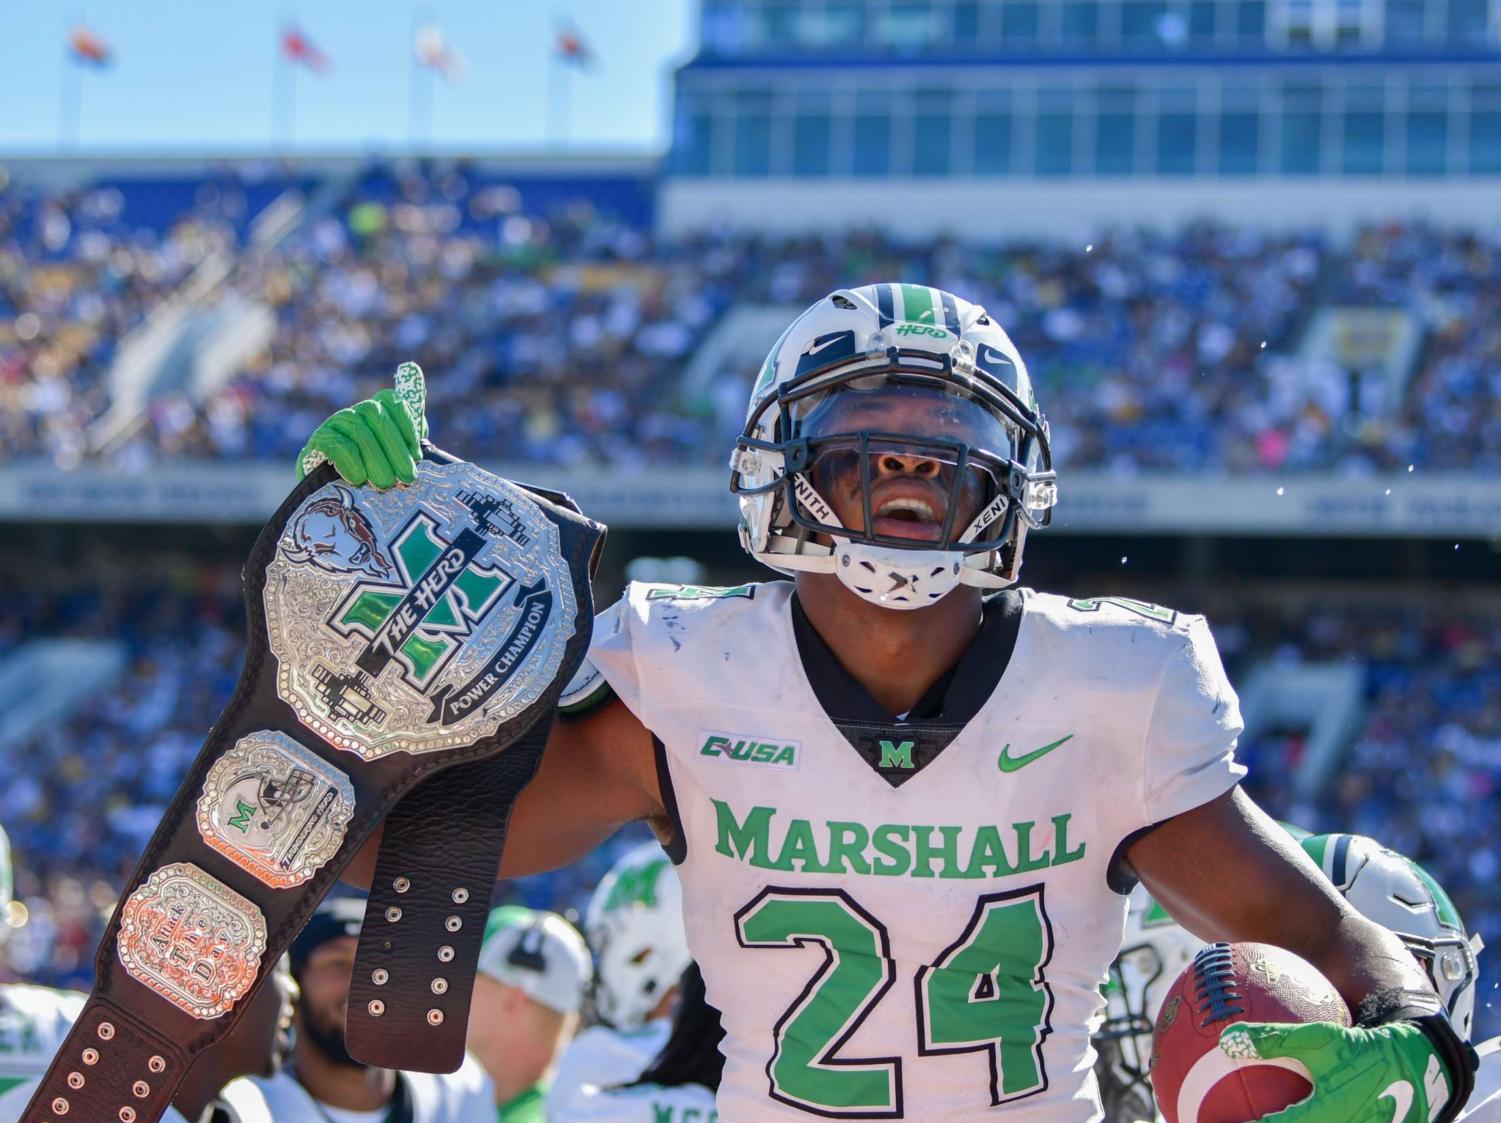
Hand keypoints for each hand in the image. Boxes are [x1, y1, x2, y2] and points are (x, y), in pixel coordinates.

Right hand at [296, 362, 429, 487]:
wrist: (331, 493)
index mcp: (377, 411)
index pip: (392, 401)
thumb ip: (409, 448)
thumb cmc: (372, 474)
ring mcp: (335, 424)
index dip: (407, 425)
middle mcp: (356, 412)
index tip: (417, 455)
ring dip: (376, 460)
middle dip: (395, 448)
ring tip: (385, 484)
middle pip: (376, 415)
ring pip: (359, 431)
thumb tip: (422, 446)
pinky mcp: (319, 440)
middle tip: (407, 477)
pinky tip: (359, 480)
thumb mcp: (394, 461)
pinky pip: (337, 444)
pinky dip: (351, 462)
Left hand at [1220, 1020, 1450, 1122]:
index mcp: (1318, 1122)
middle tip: (1202, 1120)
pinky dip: (1287, 1119)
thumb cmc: (1365, 1051)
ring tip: (1230, 1119)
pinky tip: (1270, 1109)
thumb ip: (1273, 1040)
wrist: (1415, 1070)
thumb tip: (1227, 1038)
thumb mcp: (1320, 1040)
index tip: (1197, 1121)